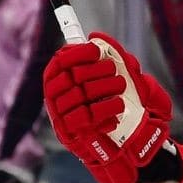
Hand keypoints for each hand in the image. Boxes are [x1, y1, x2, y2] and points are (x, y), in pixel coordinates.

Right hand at [43, 32, 171, 182]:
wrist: (127, 145)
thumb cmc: (121, 108)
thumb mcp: (123, 78)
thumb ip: (112, 56)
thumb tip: (98, 37)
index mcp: (62, 82)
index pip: (59, 62)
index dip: (76, 53)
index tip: (95, 50)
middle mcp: (56, 99)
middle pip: (72, 76)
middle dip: (98, 71)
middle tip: (117, 75)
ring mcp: (61, 117)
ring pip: (80, 94)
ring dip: (105, 89)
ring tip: (121, 91)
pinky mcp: (71, 134)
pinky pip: (86, 116)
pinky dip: (105, 109)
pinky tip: (117, 110)